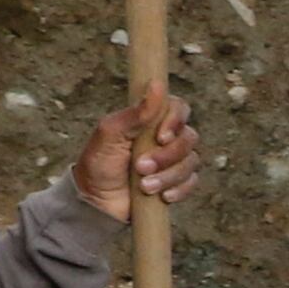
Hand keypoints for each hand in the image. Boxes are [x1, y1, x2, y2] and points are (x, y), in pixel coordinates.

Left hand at [76, 86, 200, 223]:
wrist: (96, 202)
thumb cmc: (98, 164)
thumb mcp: (110, 133)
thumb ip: (135, 113)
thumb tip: (157, 85)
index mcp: (150, 119)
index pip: (179, 108)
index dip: (175, 121)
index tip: (160, 137)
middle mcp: (165, 137)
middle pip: (189, 137)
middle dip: (166, 156)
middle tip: (140, 167)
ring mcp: (173, 160)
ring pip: (191, 161)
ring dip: (168, 175)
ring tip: (144, 185)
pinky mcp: (177, 182)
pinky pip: (192, 182)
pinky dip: (178, 189)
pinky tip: (161, 196)